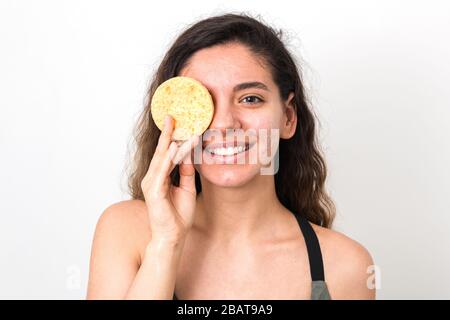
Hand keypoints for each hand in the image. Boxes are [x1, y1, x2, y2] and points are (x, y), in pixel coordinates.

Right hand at [141, 115, 199, 242]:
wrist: (173, 236)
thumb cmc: (178, 215)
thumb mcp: (186, 188)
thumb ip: (186, 172)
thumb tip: (189, 155)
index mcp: (159, 177)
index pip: (165, 154)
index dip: (170, 138)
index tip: (176, 123)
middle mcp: (152, 178)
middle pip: (161, 152)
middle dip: (167, 134)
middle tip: (172, 116)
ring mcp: (151, 184)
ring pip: (164, 158)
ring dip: (172, 142)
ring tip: (178, 126)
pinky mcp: (154, 191)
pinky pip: (163, 170)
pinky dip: (170, 157)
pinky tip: (176, 146)